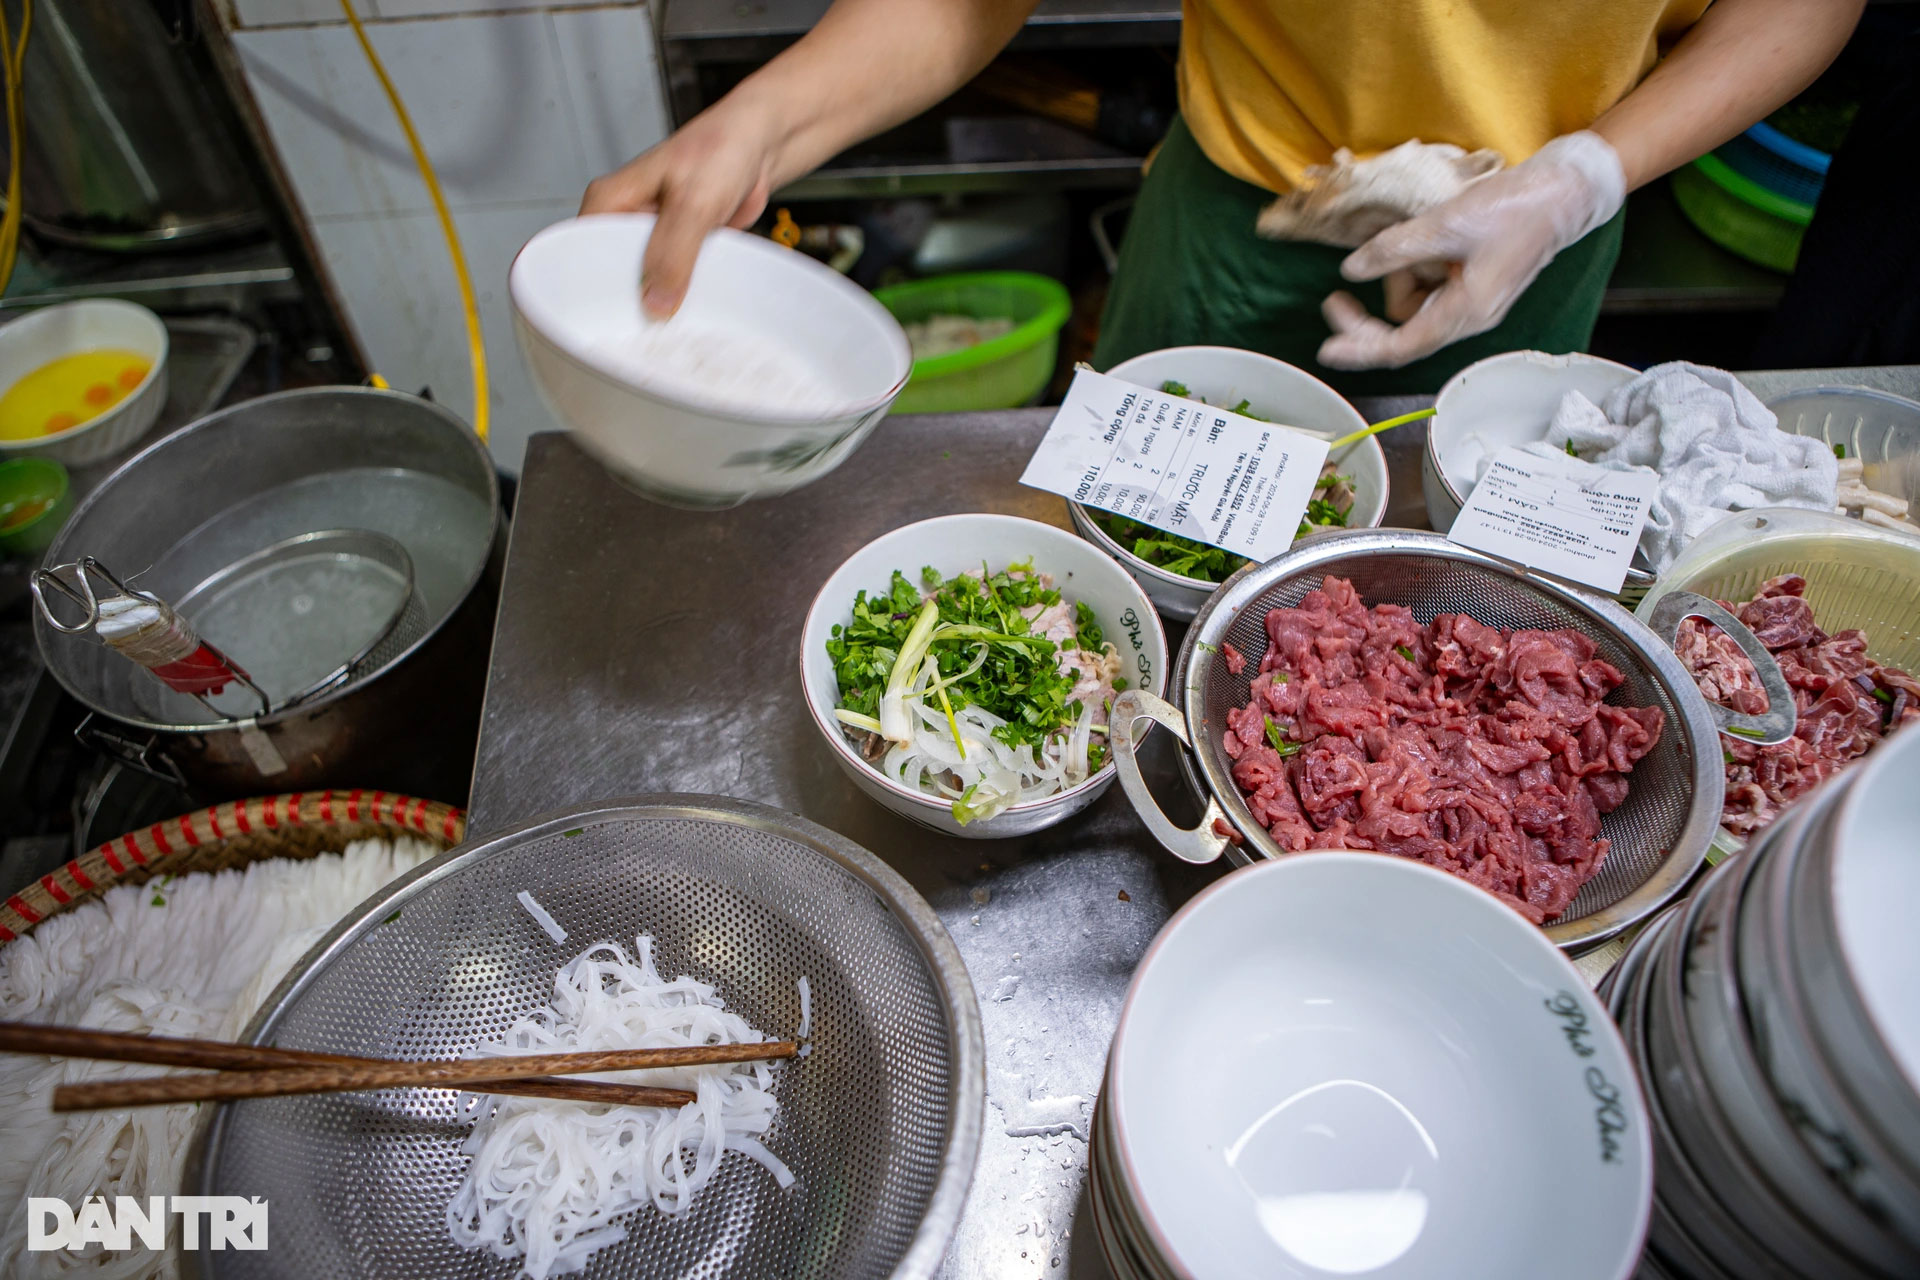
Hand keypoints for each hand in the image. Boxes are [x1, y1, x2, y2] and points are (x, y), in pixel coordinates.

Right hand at [581, 103, 782, 317]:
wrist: (757, 146)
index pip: (584, 254)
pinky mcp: (676, 247)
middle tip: (647, 333)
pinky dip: (682, 293)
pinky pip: (672, 279)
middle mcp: (623, 218)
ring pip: (645, 280)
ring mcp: (650, 235)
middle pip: (612, 274)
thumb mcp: (694, 203)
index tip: (612, 323)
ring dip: (660, 300)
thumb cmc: (720, 151)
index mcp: (609, 201)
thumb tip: (654, 303)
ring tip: (670, 327)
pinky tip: (690, 311)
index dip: (595, 289)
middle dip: (630, 301)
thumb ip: (672, 253)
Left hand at [1316, 131, 1625, 370]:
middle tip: (1335, 296)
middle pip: (1402, 330)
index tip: (1327, 348)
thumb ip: (1395, 249)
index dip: (1360, 350)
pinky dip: (1417, 264)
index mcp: (1465, 313)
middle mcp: (1466, 316)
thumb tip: (1353, 267)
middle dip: (1367, 316)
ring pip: (1412, 303)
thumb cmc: (1515, 208)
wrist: (1561, 191)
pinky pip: (1428, 284)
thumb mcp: (1446, 225)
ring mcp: (1469, 300)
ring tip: (1421, 235)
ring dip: (1401, 273)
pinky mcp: (1469, 282)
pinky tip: (1430, 237)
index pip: (1401, 347)